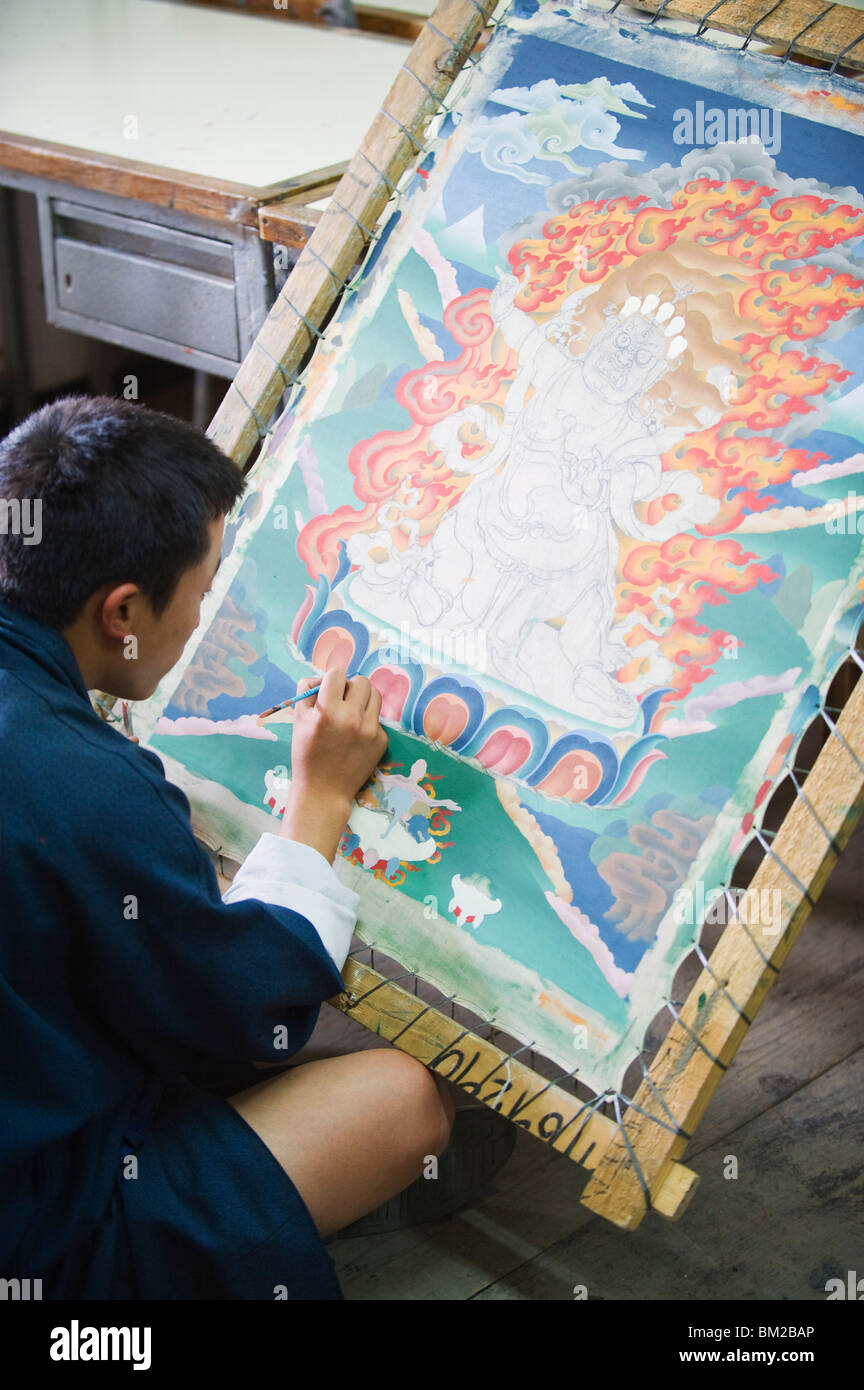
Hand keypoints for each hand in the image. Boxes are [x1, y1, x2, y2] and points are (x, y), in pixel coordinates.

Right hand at [280, 668, 387, 861]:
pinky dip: (368, 722)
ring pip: (375, 695)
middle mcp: (351, 718)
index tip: (329, 689)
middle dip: (350, 687)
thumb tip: (324, 676)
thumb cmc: (306, 754)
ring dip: (363, 700)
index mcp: (327, 711)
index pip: (338, 673)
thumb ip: (307, 691)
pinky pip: (377, 718)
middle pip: (361, 681)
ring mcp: (370, 730)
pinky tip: (355, 737)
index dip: (332, 679)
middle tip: (342, 700)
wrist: (323, 791)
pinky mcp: (382, 741)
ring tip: (351, 714)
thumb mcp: (298, 720)